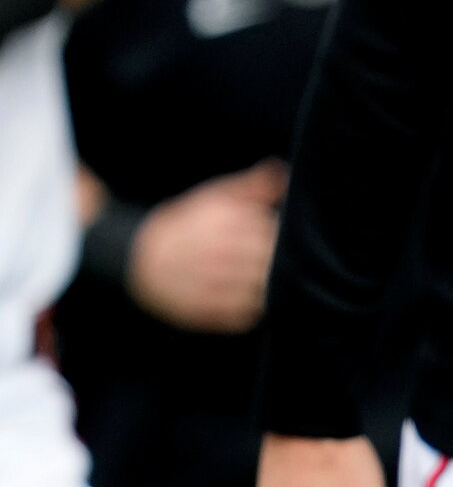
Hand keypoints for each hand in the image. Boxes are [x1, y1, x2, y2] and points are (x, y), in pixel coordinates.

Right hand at [127, 160, 282, 331]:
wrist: (137, 256)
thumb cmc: (187, 223)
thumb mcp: (214, 197)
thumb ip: (251, 186)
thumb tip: (281, 170)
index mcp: (222, 222)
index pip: (273, 234)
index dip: (279, 238)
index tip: (277, 238)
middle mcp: (216, 253)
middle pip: (269, 263)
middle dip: (275, 263)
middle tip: (270, 263)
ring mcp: (208, 284)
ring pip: (261, 291)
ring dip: (267, 288)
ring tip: (258, 280)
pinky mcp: (201, 311)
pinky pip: (243, 316)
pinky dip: (252, 310)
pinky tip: (247, 299)